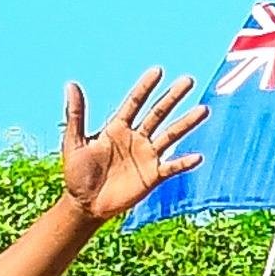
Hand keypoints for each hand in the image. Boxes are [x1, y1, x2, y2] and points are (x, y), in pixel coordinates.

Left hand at [59, 69, 206, 228]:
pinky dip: (184, 162)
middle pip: (158, 113)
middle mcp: (136, 138)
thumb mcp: (74, 143)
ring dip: (186, 123)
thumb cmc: (77, 174)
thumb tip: (71, 84)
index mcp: (117, 128)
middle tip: (188, 80)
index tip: (158, 71)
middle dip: (173, 97)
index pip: (134, 102)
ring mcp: (147, 156)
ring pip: (170, 135)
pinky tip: (197, 157)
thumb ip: (75, 115)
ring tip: (203, 109)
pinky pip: (171, 167)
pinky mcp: (153, 176)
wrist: (86, 204)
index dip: (145, 87)